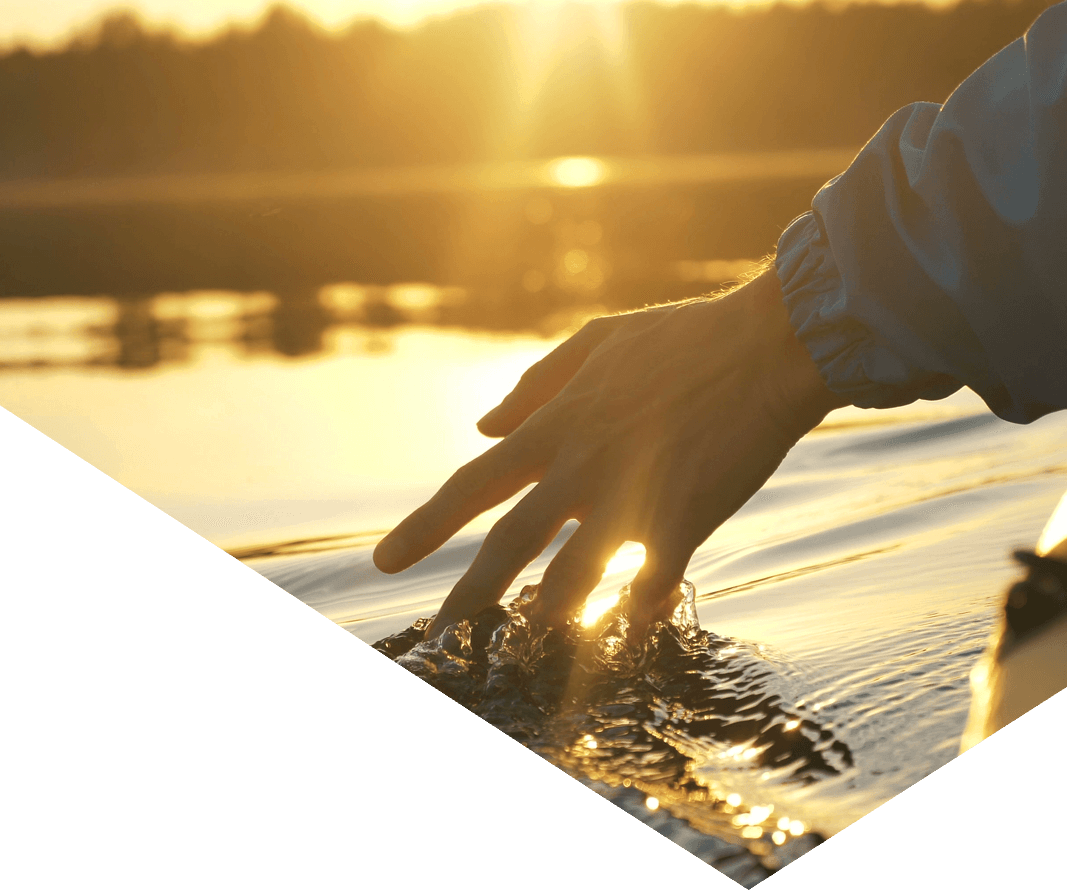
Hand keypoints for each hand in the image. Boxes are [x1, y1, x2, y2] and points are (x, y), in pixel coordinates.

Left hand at [374, 266, 850, 637]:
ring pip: (573, 575)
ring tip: (527, 643)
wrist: (774, 343)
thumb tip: (482, 426)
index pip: (473, 483)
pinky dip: (636, 611)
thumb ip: (535, 385)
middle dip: (470, 594)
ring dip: (548, 614)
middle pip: (511, 542)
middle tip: (438, 634)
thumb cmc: (686, 338)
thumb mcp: (598, 343)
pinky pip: (650, 583)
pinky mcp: (685, 519)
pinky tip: (628, 631)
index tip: (384, 560)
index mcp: (558, 425)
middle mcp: (583, 465)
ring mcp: (633, 495)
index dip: (425, 525)